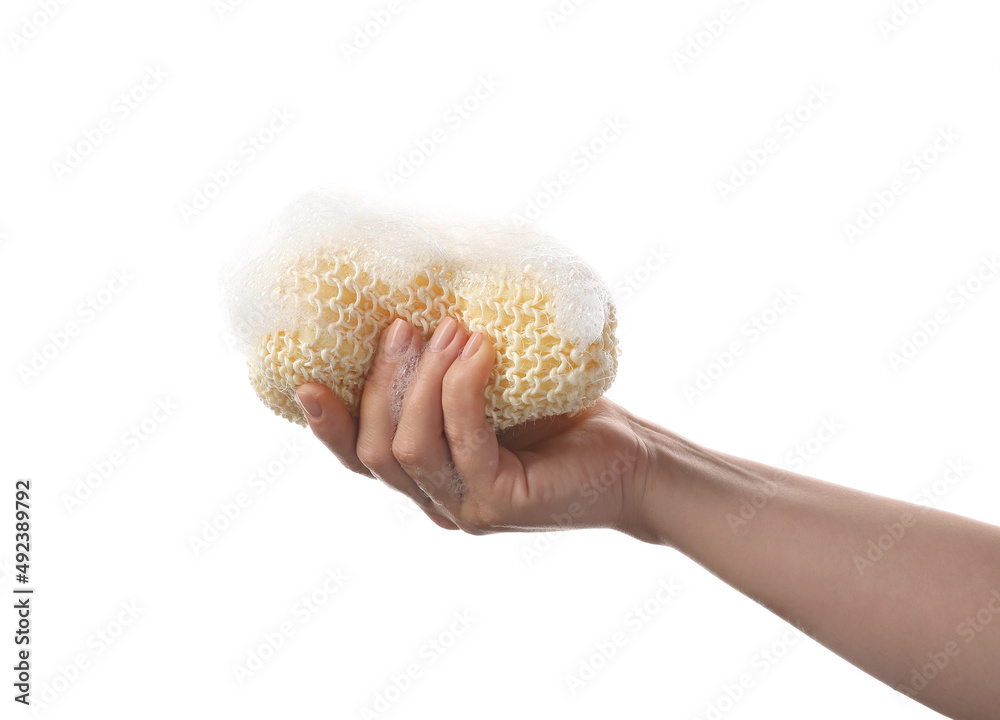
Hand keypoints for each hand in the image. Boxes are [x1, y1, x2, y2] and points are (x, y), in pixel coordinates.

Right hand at [294, 317, 651, 536]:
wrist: (630, 455)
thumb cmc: (561, 416)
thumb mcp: (493, 390)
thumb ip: (449, 376)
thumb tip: (415, 308)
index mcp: (427, 477)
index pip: (357, 459)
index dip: (325, 425)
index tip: (305, 381)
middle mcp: (438, 501)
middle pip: (373, 453)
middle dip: (381, 382)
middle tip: (405, 326)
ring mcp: (467, 509)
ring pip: (410, 448)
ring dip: (424, 379)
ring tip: (452, 328)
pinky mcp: (503, 504)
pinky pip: (464, 442)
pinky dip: (464, 389)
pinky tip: (482, 350)